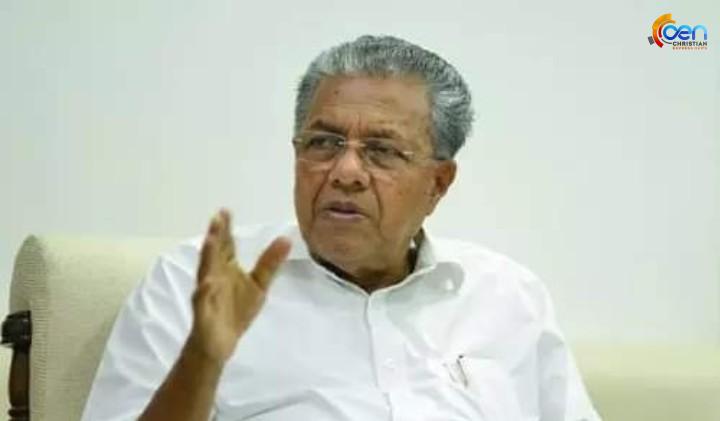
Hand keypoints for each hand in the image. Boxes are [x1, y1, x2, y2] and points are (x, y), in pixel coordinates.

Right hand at [187, 209, 290, 363]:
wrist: (220, 342)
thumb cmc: (237, 311)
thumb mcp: (258, 285)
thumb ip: (269, 262)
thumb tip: (286, 239)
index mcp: (226, 269)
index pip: (225, 246)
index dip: (225, 229)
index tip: (225, 211)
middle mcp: (213, 277)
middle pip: (214, 254)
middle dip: (215, 237)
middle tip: (217, 218)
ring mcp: (207, 294)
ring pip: (206, 273)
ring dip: (208, 258)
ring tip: (211, 241)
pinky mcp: (204, 313)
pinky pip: (203, 302)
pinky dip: (204, 293)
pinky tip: (206, 284)